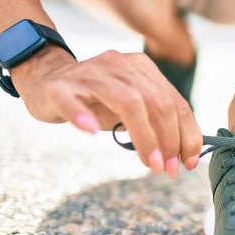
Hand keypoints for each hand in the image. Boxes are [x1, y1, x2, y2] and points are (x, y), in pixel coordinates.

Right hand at [10, 46, 202, 176]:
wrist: (47, 79)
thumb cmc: (95, 99)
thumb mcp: (130, 107)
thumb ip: (156, 121)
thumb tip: (184, 153)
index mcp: (141, 68)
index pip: (174, 101)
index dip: (187, 133)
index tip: (188, 162)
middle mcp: (119, 65)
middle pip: (156, 102)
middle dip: (168, 140)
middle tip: (168, 169)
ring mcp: (89, 74)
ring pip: (126, 102)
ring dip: (144, 137)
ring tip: (150, 163)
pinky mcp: (59, 87)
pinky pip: (71, 100)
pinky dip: (82, 116)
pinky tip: (90, 131)